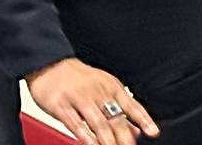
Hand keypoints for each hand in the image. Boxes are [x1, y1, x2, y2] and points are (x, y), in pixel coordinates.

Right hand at [28, 58, 158, 144]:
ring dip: (108, 141)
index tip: (152, 132)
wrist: (49, 64)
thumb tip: (136, 129)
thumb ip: (120, 108)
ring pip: (98, 123)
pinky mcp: (61, 105)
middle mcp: (97, 92)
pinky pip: (75, 124)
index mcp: (110, 86)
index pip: (131, 105)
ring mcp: (78, 98)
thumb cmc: (78, 79)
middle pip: (115, 118)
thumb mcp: (103, 87)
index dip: (143, 119)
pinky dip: (86, 137)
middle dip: (125, 137)